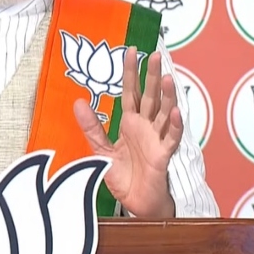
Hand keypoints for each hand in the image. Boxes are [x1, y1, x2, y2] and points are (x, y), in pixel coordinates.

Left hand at [73, 46, 182, 218]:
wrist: (135, 202)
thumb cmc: (123, 175)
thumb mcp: (101, 149)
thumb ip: (91, 126)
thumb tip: (78, 102)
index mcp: (130, 122)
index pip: (130, 91)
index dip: (131, 72)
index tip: (132, 51)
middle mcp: (145, 126)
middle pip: (150, 96)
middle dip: (152, 76)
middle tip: (155, 55)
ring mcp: (156, 139)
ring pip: (164, 113)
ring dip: (167, 97)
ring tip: (168, 78)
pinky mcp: (163, 155)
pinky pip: (170, 138)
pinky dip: (174, 126)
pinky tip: (176, 112)